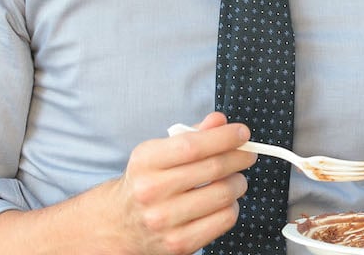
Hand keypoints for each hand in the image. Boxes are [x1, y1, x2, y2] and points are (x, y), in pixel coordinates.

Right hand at [0, 111, 257, 253]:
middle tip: (247, 155)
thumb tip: (220, 122)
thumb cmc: (145, 182)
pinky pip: (223, 220)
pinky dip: (232, 207)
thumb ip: (192, 134)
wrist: (116, 225)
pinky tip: (223, 202)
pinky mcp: (178, 244)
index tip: (243, 132)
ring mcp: (164, 221)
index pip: (194, 146)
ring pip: (224, 195)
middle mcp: (151, 192)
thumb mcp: (158, 152)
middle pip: (214, 170)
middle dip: (240, 158)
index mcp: (145, 162)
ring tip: (235, 179)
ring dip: (238, 183)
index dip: (225, 137)